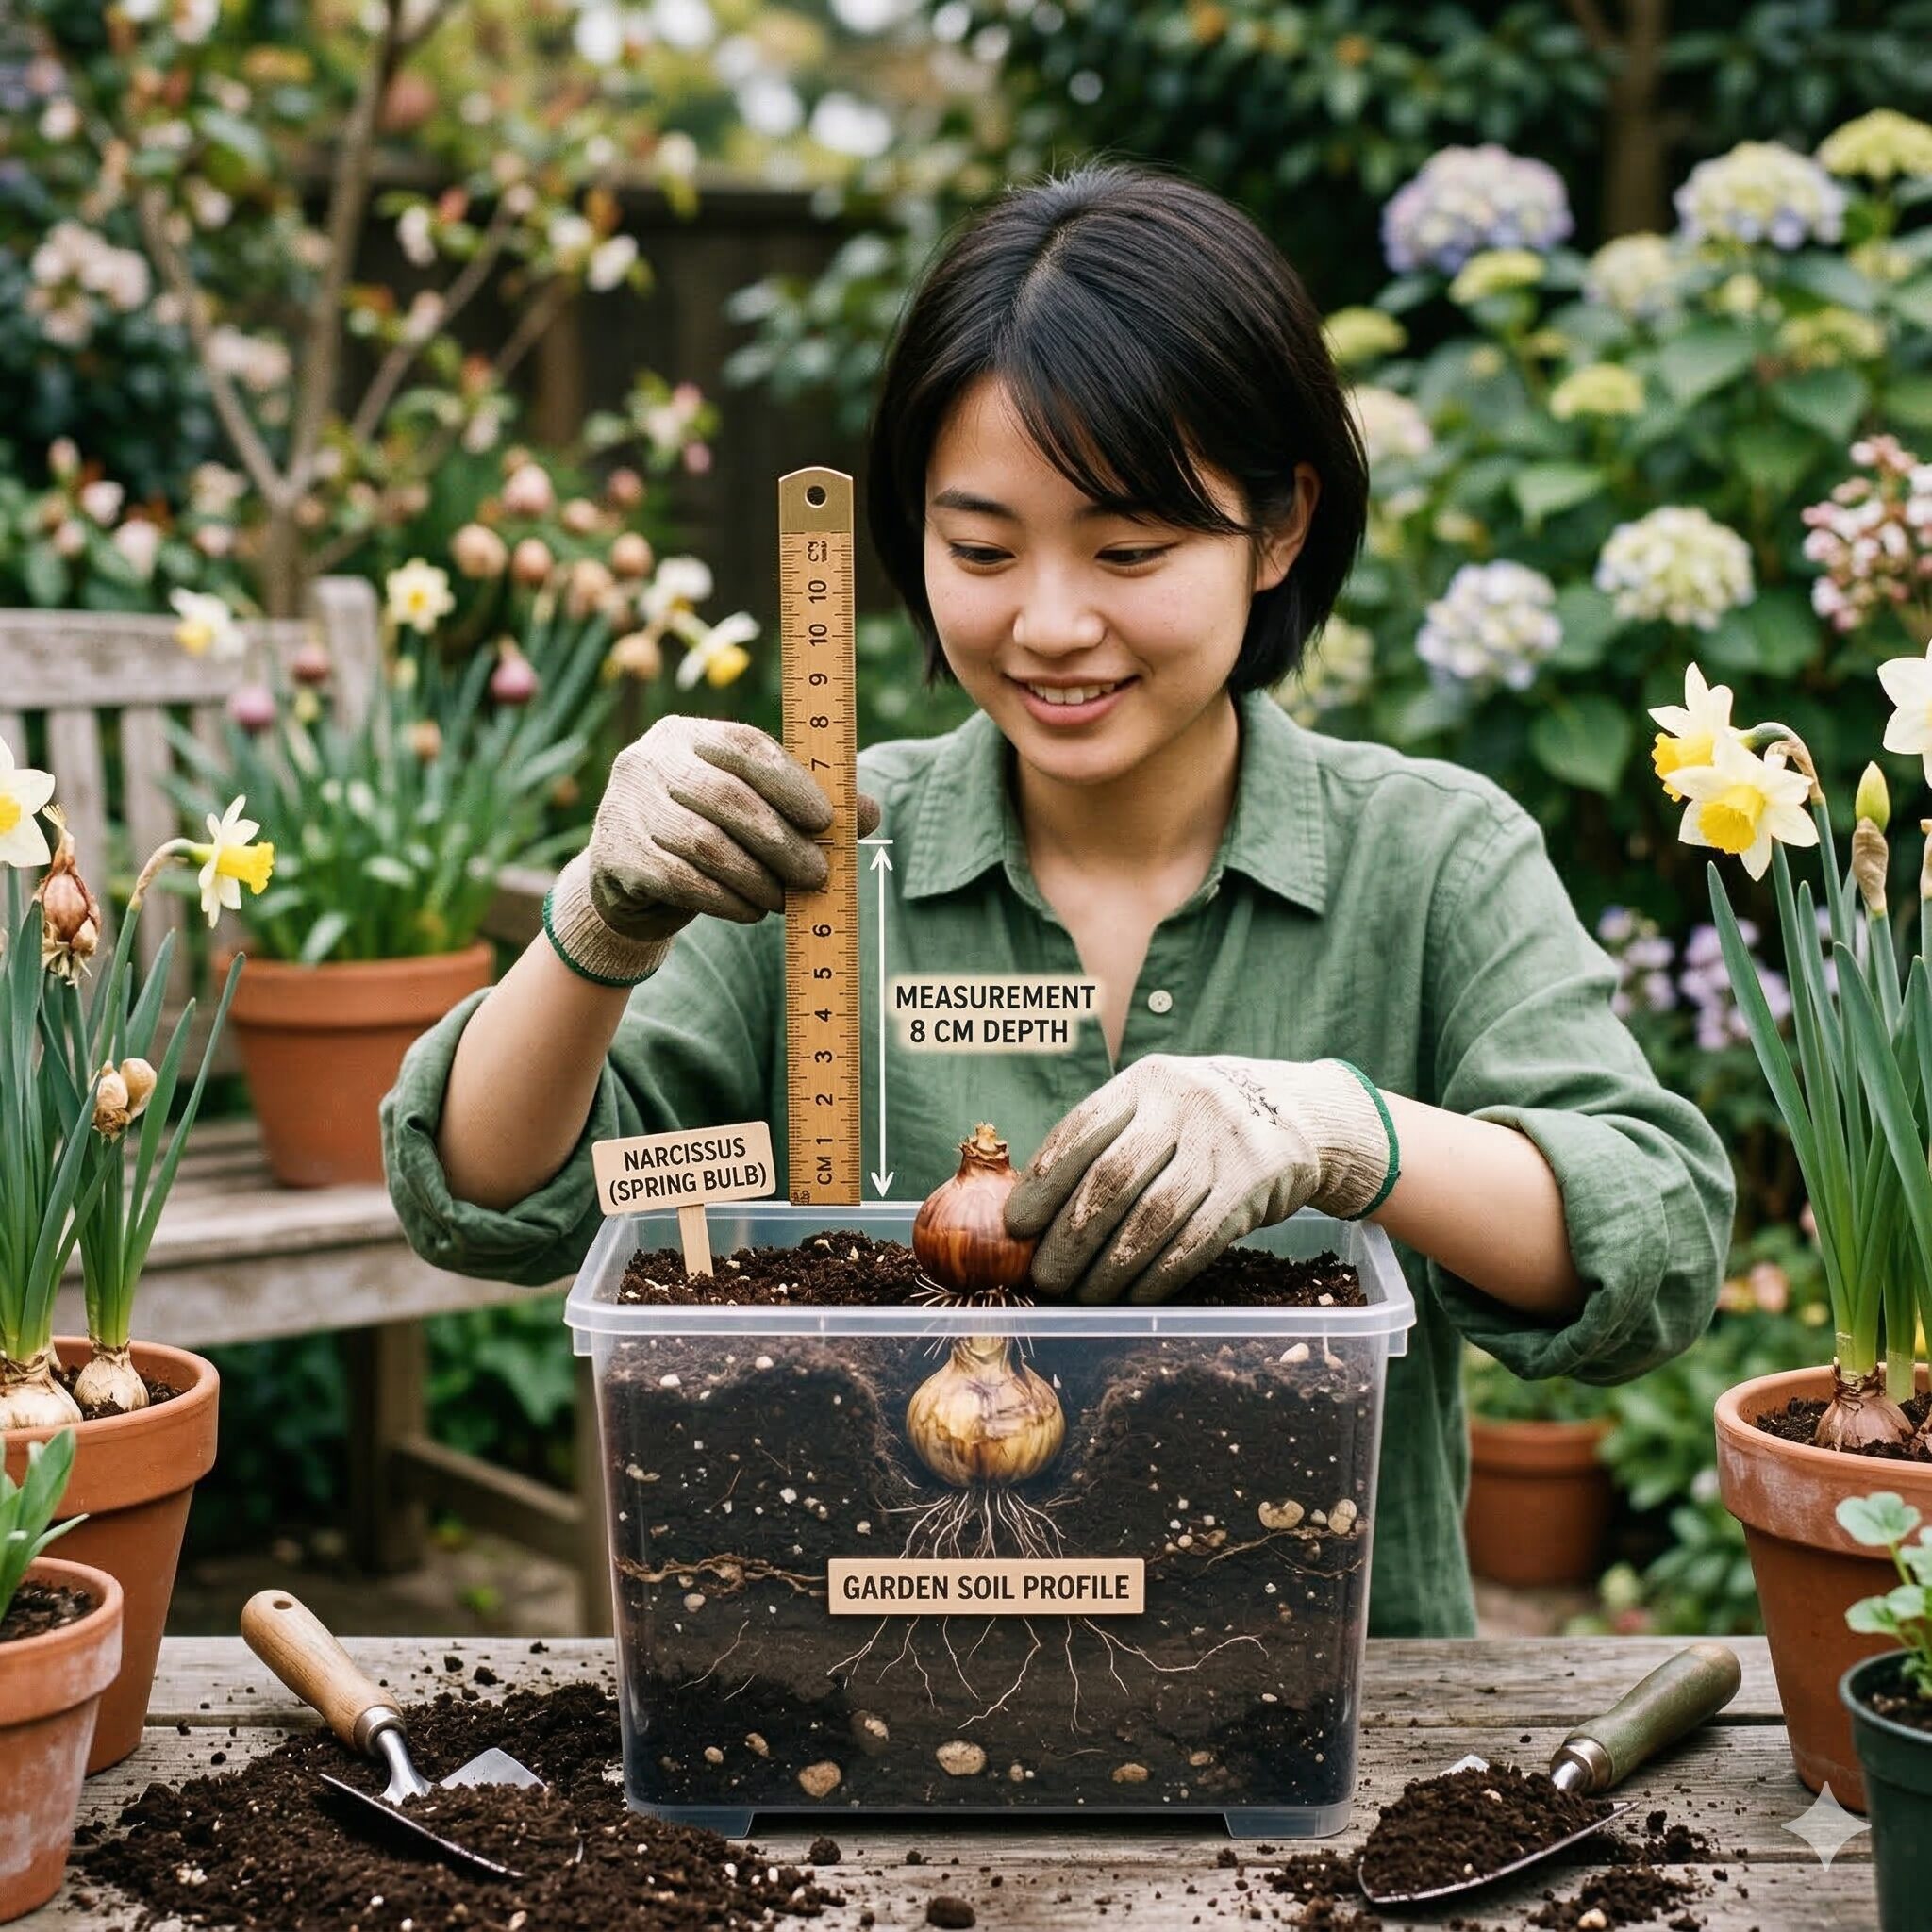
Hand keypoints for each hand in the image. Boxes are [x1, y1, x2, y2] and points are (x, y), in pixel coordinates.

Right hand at [547, 716, 880, 983]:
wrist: (633, 883)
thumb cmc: (708, 835)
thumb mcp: (753, 812)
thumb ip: (808, 806)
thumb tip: (870, 813)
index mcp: (686, 735)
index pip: (742, 745)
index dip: (789, 782)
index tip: (826, 820)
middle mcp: (647, 760)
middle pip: (724, 797)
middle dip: (780, 840)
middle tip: (818, 873)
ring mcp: (625, 806)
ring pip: (702, 843)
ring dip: (756, 876)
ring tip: (786, 899)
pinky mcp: (614, 854)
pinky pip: (679, 879)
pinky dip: (724, 899)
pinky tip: (752, 911)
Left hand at [1003, 1055, 1394, 1303]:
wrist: (1298, 1113)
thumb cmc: (1201, 1122)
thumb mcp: (1158, 1105)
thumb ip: (1108, 1142)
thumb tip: (1035, 1211)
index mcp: (1145, 1081)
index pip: (1081, 1131)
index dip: (1043, 1183)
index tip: (1017, 1227)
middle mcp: (1182, 1105)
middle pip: (1111, 1180)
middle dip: (1070, 1237)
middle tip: (1045, 1278)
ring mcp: (1221, 1143)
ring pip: (1151, 1217)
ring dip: (1109, 1266)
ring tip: (1082, 1294)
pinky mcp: (1253, 1185)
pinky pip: (1195, 1240)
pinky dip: (1159, 1275)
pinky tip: (1133, 1295)